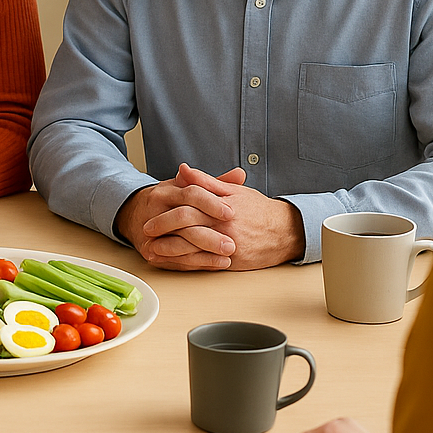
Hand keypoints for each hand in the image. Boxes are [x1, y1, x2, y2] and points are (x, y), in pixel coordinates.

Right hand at [116, 164, 241, 269]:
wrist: (133, 214)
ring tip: (226, 256)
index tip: (231, 212)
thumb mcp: (184, 187)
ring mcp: (151, 232)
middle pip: (183, 220)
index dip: (211, 203)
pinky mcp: (151, 250)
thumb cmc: (166, 201)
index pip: (190, 193)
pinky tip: (216, 263)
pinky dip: (198, 263)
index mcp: (166, 192)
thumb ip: (213, 183)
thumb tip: (239, 175)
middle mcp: (156, 210)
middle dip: (209, 233)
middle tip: (231, 243)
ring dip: (204, 253)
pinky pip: (175, 260)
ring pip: (178, 243)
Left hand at [153, 164, 303, 268]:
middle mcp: (224, 225)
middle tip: (147, 230)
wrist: (286, 232)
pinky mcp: (232, 262)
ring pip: (194, 247)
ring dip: (171, 249)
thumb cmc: (258, 209)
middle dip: (164, 228)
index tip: (153, 209)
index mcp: (222, 206)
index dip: (168, 208)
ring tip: (154, 249)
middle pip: (187, 225)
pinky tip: (174, 262)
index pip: (189, 204)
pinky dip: (187, 263)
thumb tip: (182, 169)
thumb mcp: (233, 191)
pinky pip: (205, 264)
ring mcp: (228, 245)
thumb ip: (205, 181)